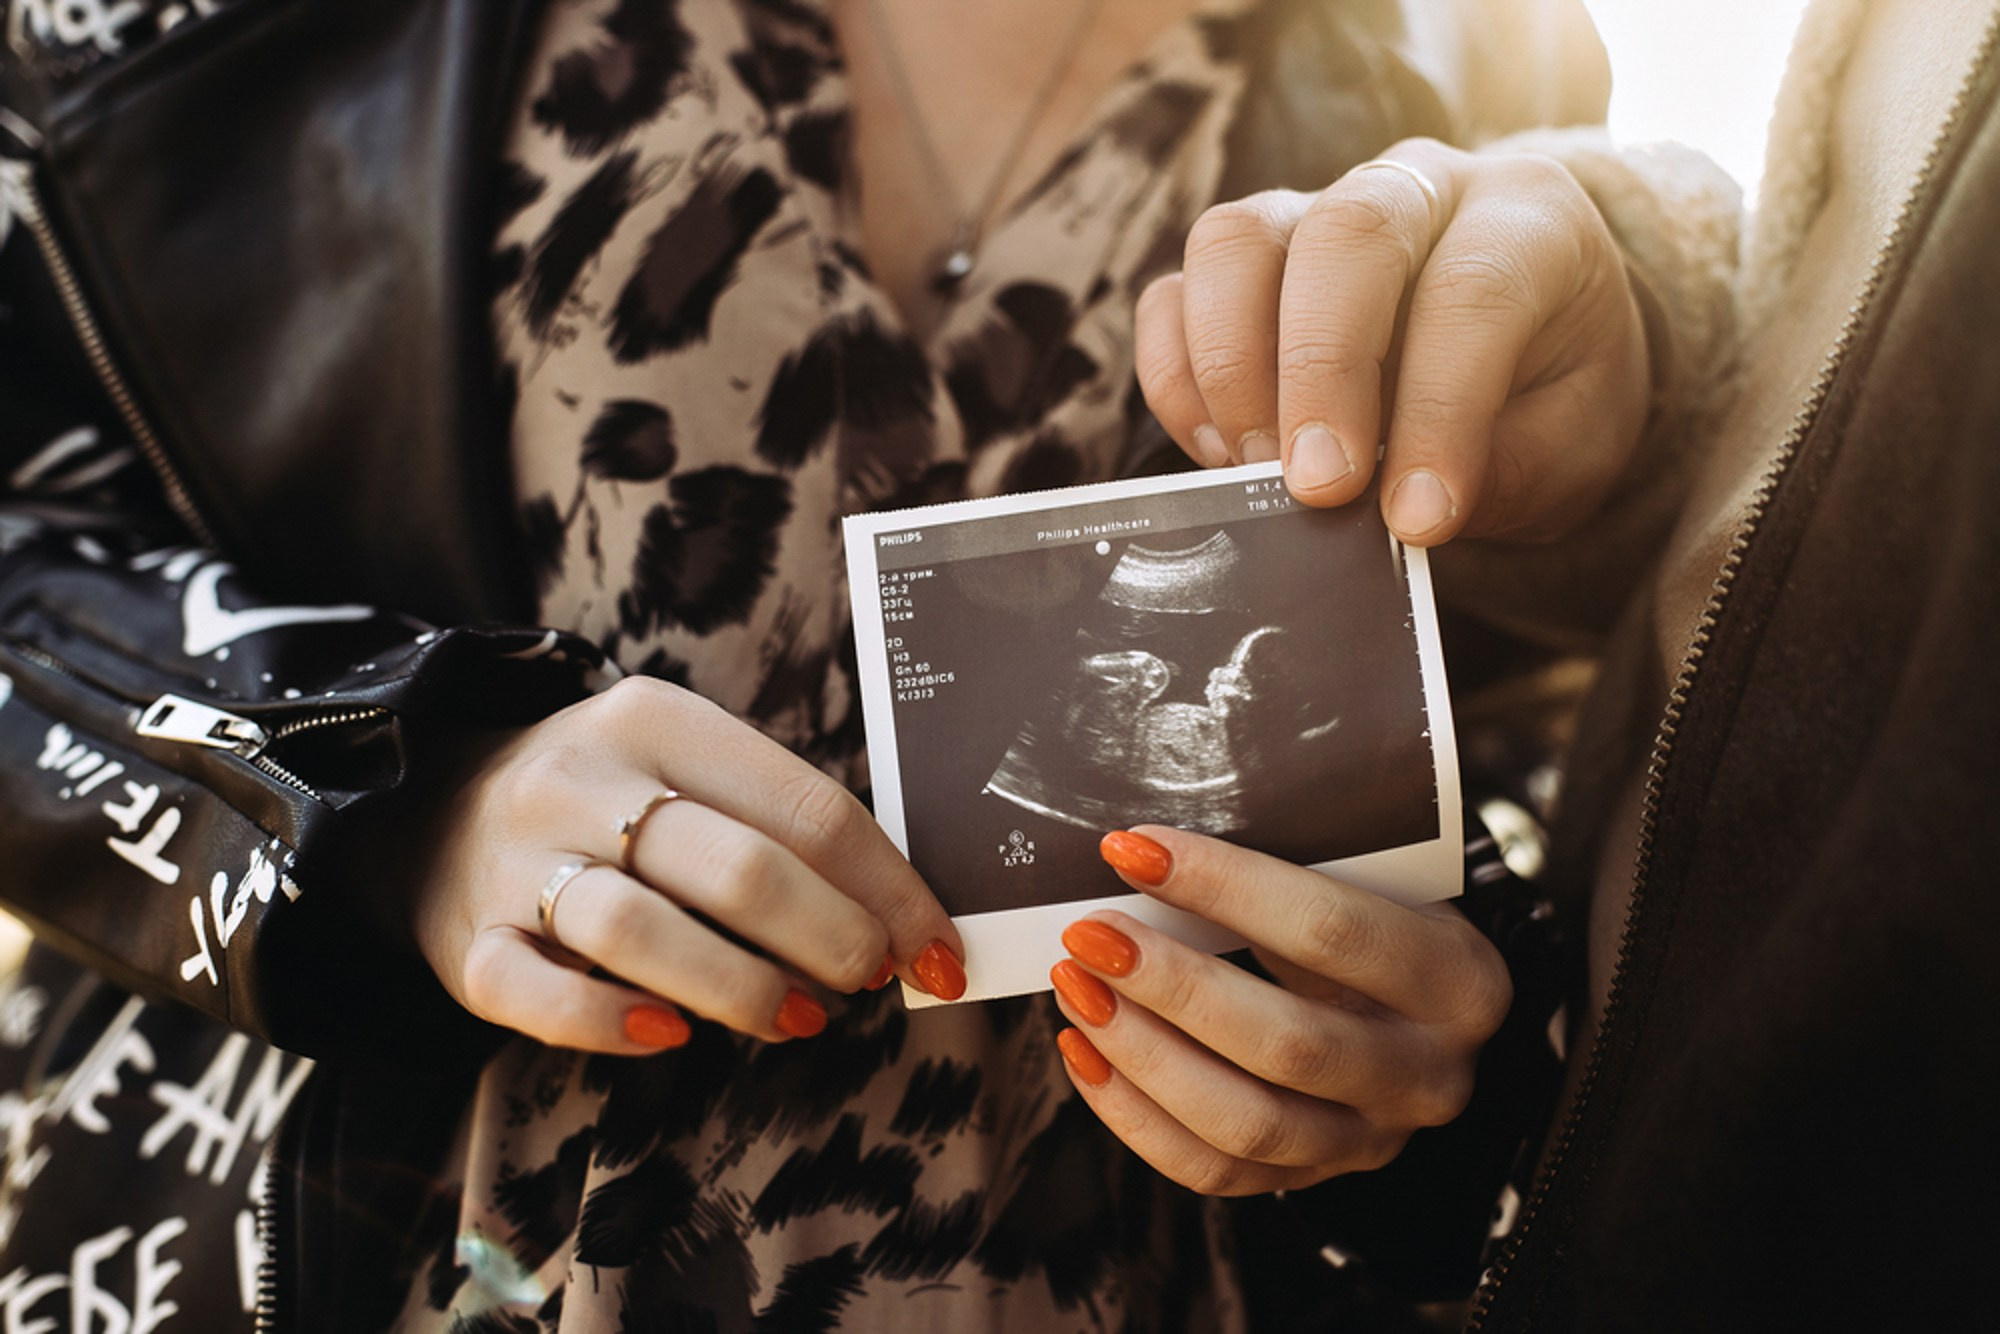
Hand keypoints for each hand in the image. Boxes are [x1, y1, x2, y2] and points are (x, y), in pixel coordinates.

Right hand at [411, 676, 965, 1052]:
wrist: (433, 809)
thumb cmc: (608, 798)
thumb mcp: (686, 767)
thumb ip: (777, 824)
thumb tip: (897, 919)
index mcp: (659, 720)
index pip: (806, 808)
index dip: (889, 890)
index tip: (938, 952)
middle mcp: (584, 779)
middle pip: (738, 869)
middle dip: (831, 938)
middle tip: (870, 981)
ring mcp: (519, 861)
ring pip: (644, 932)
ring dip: (743, 989)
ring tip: (800, 1019)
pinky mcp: (469, 942)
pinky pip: (540, 994)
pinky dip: (610, 1023)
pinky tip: (669, 1037)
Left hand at [1049, 827, 1509, 1194]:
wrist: (1419, 1004)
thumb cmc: (1380, 918)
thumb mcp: (1372, 879)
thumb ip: (1292, 864)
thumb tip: (1150, 845)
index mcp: (1458, 981)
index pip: (1331, 932)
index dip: (1226, 887)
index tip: (1135, 850)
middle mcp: (1427, 1075)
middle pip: (1287, 1043)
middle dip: (1172, 985)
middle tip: (1091, 935)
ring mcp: (1372, 1140)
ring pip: (1244, 1122)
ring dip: (1142, 1053)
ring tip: (1077, 988)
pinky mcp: (1314, 1179)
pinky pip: (1211, 1170)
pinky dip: (1134, 1114)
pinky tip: (1086, 1051)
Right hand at [1135, 137, 1649, 544]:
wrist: (1524, 353)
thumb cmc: (1550, 395)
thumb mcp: (1571, 445)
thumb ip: (1499, 471)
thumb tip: (1398, 513)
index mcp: (1526, 218)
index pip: (1471, 291)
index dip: (1437, 410)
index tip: (1416, 517)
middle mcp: (1413, 188)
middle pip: (1345, 236)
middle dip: (1320, 372)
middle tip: (1315, 488)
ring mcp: (1311, 211)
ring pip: (1236, 242)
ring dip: (1231, 366)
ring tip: (1257, 471)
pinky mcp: (1239, 264)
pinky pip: (1174, 295)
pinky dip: (1179, 379)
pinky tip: (1220, 453)